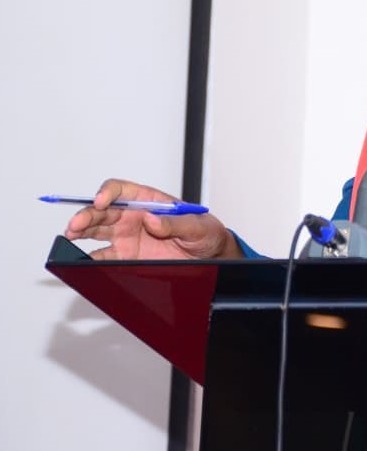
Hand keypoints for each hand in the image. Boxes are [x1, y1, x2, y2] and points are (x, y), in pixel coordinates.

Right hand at [64, 178, 241, 261]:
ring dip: (81, 231)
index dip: (108, 193)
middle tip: (77, 224)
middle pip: (102, 210)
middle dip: (87, 214)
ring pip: (96, 229)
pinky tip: (80, 260)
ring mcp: (127, 235)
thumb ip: (176, 223)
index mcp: (149, 201)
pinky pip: (102, 255)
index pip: (122, 190)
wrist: (210, 257)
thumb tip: (152, 219)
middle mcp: (133, 216)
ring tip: (70, 236)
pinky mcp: (126, 255)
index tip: (102, 202)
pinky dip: (89, 258)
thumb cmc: (205, 233)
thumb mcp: (198, 226)